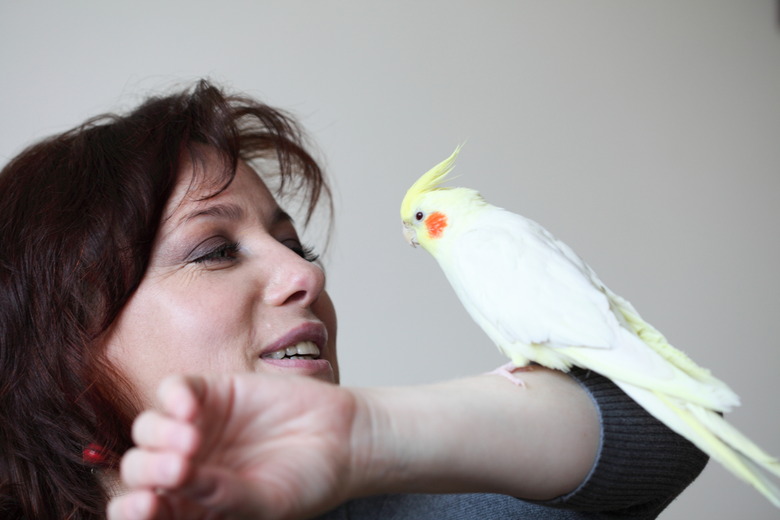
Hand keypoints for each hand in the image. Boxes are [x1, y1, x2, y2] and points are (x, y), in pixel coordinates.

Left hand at [107, 373, 358, 519]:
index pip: (143, 508)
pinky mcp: (212, 392)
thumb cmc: (307, 482)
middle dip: (149, 470)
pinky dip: (175, 396)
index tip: (147, 504)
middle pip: (139, 468)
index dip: (134, 508)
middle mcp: (186, 467)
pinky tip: (192, 406)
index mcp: (190, 505)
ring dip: (160, 435)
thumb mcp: (263, 502)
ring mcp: (196, 428)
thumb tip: (170, 484)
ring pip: (149, 428)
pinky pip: (174, 389)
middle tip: (179, 467)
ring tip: (193, 438)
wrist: (344, 440)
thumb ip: (218, 496)